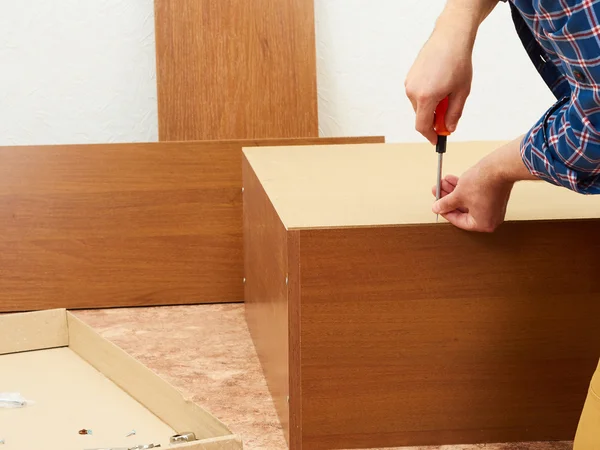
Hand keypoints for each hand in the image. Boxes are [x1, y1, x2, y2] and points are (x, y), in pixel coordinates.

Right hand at [405, 15, 475, 143]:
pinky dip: (427, 96)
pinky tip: (440, 83)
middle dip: (434, 119)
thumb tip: (448, 129)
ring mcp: (409, 83)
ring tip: (447, 91)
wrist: (450, 37)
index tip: (437, 140)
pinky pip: (417, 94)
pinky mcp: (409, 77)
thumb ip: (454, 114)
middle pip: (421, 116)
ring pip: (419, 105)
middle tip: (449, 112)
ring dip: (431, 106)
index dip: (430, 136)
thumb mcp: (461, 92)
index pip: (422, 126)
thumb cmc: (458, 63)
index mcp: (426, 97)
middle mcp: (413, 92)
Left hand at [431, 137, 537, 231]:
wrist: (500, 166)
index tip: (437, 206)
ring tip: (442, 182)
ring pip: (467, 200)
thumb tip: (437, 208)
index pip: (459, 221)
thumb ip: (445, 204)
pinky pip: (475, 195)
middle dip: (448, 198)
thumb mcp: (458, 195)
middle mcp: (490, 218)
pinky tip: (452, 180)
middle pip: (463, 210)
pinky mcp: (494, 195)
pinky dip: (464, 188)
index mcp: (483, 224)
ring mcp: (493, 206)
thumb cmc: (484, 183)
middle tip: (438, 191)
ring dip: (454, 191)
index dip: (445, 212)